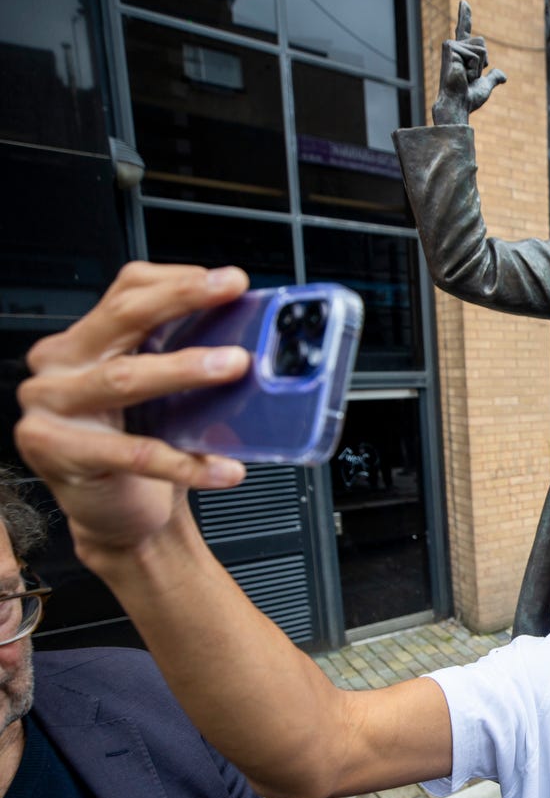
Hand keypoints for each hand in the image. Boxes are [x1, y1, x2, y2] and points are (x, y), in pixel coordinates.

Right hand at [15, 263, 252, 555]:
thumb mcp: (161, 395)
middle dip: (181, 302)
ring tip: (235, 367)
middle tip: (231, 297)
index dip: (178, 281)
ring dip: (185, 369)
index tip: (230, 281)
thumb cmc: (141, 449)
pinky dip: (187, 462)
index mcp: (84, 341)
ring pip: (124, 378)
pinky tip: (225, 468)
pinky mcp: (58, 453)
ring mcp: (50, 408)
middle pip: (122, 318)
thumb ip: (183, 358)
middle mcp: (59, 365)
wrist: (120, 517)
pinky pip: (134, 453)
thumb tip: (251, 335)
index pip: (126, 290)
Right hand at [432, 1, 506, 124]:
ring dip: (478, 66)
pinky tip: (463, 76)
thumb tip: (502, 76)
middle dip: (483, 60)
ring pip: (481, 48)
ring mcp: (451, 46)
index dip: (465, 15)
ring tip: (466, 76)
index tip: (465, 2)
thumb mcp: (485, 86)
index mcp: (460, 53)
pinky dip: (474, 68)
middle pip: (482, 41)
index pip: (465, 30)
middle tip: (469, 75)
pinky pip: (477, 55)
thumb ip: (493, 78)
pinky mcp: (451, 49)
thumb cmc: (469, 98)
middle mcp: (453, 46)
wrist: (459, 104)